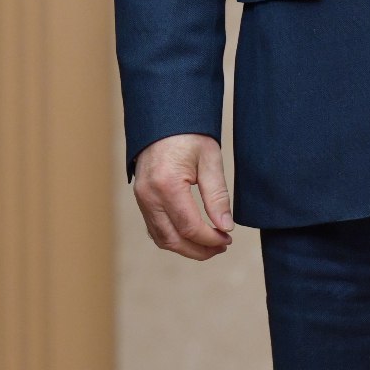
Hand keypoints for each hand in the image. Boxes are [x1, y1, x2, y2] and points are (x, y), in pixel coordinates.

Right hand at [132, 133, 233, 259]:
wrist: (164, 119)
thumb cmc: (189, 135)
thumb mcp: (210, 160)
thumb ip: (217, 196)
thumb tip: (225, 227)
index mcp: (167, 184)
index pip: (190, 227)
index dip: (210, 239)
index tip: (228, 238)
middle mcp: (149, 195)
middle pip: (173, 240)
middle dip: (199, 250)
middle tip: (222, 246)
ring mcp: (141, 198)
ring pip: (162, 239)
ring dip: (186, 247)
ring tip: (209, 245)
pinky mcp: (141, 199)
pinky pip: (154, 229)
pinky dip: (173, 238)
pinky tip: (192, 235)